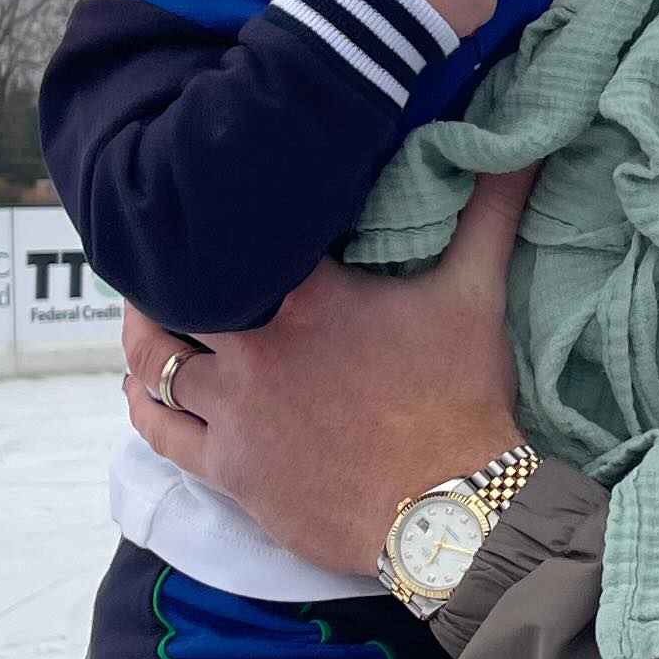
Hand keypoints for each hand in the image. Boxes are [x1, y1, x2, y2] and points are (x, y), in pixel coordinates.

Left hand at [123, 162, 540, 579]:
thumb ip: (489, 210)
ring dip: (144, 335)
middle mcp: (252, 348)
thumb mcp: (476, 293)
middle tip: (161, 253)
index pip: (229, 234)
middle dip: (159, 271)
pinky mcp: (230, 468)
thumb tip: (520, 146)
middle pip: (170, 293)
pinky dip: (142, 403)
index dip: (209, 210)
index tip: (201, 190)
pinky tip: (139, 387)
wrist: (451, 512)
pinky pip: (158, 432)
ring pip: (153, 361)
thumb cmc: (461, 399)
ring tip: (144, 314)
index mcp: (303, 295)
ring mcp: (233, 412)